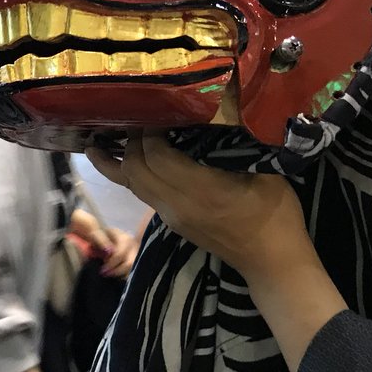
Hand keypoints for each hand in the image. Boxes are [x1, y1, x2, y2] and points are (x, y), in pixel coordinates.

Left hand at [85, 131, 310, 282]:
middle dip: (130, 142)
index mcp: (201, 190)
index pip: (156, 157)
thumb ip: (239, 145)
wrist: (270, 262)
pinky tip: (126, 160)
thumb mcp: (266, 173)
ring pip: (130, 185)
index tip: (158, 111)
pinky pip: (141, 194)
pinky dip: (130, 174)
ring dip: (115, 162)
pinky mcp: (171, 222)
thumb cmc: (276, 214)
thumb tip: (222, 110)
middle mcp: (177, 204)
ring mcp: (170, 216)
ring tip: (95, 141)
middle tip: (132, 118)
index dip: (150, 133)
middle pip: (135, 169)